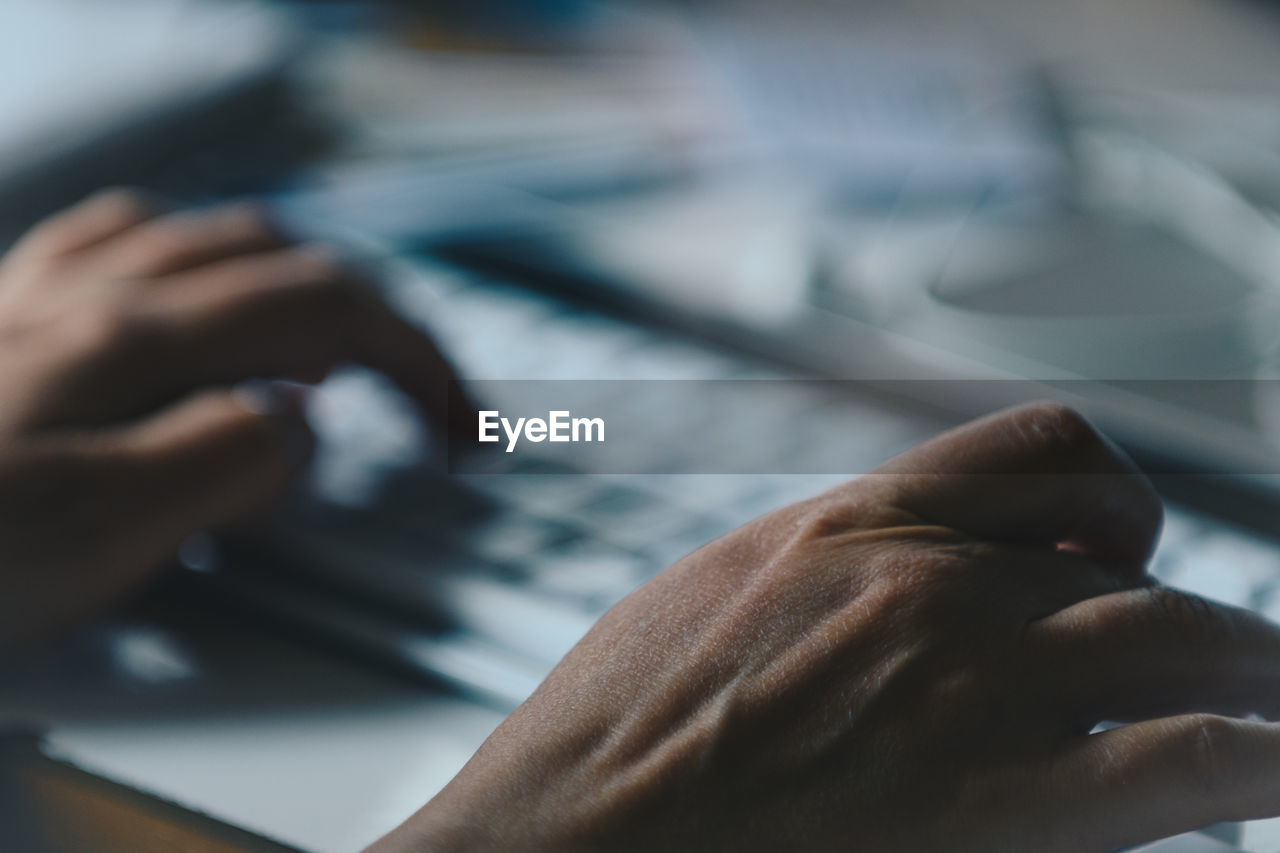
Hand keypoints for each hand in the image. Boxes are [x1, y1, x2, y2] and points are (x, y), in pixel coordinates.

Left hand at [0, 189, 466, 648]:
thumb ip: (223, 458)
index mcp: (133, 338)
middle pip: (284, 262)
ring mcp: (40, 297)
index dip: (417, 358)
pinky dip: (200, 268)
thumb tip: (297, 421)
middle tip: (423, 406)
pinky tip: (195, 298)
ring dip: (301, 291)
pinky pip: (122, 242)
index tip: (463, 429)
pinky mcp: (3, 321)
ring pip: (211, 242)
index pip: (326, 307)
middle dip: (378, 327)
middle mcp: (93, 293)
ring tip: (330, 365)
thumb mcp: (99, 528)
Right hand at [377, 403, 1279, 851]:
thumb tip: (897, 579)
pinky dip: (1254, 767)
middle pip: (1145, 570)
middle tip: (1219, 675)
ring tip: (1268, 727)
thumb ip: (832, 568)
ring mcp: (980, 689)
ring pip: (1205, 646)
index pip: (1052, 451)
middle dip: (1198, 625)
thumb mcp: (719, 593)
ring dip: (1256, 687)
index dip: (1115, 508)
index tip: (1116, 564)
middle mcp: (937, 581)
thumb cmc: (613, 736)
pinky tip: (1246, 791)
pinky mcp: (1009, 808)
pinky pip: (1206, 763)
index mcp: (858, 518)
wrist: (560, 843)